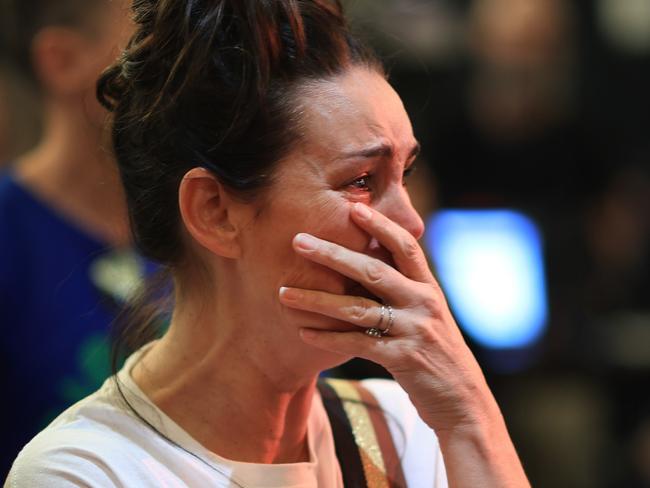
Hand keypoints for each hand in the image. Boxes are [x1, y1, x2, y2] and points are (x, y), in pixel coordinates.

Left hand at [278, 202, 492, 433]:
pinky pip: (358, 344)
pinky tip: (304, 333)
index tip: (353, 208)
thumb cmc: (438, 355)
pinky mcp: (404, 358)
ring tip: (284, 294)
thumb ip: (406, 293)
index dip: (381, 225)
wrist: (464, 400)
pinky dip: (328, 338)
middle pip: (373, 270)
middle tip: (299, 241)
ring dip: (317, 300)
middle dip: (333, 254)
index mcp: (428, 289)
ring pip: (358, 308)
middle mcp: (423, 303)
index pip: (405, 247)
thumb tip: (372, 268)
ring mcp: (414, 330)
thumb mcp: (430, 316)